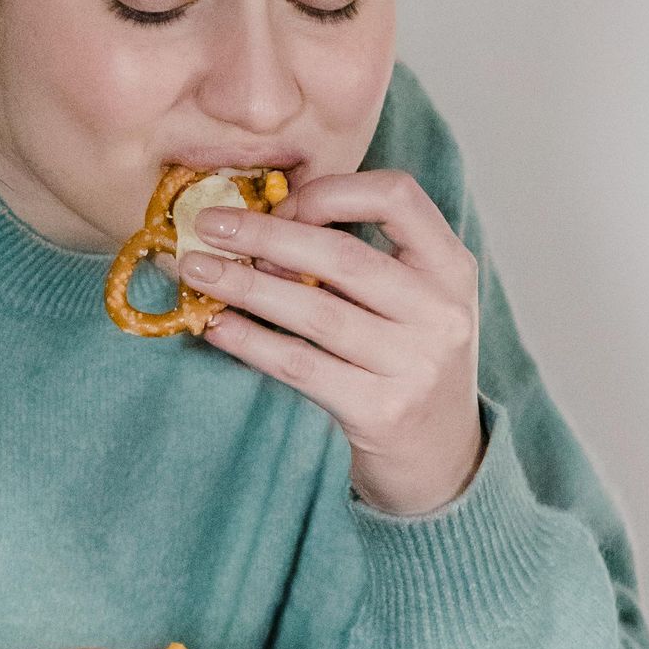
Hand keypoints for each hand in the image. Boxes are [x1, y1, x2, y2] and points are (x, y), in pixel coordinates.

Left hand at [182, 170, 485, 516]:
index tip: (280, 203)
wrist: (441, 456)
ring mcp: (416, 365)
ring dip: (245, 286)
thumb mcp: (413, 298)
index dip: (331, 191)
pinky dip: (250, 342)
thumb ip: (361, 258)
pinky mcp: (382, 412)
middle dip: (265, 234)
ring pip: (315, 311)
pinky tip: (216, 327)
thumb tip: (258, 225)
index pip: (397, 196)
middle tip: (207, 225)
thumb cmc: (409, 360)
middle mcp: (442, 312)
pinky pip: (300, 365)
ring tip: (196, 270)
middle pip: (343, 255)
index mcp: (452, 266)